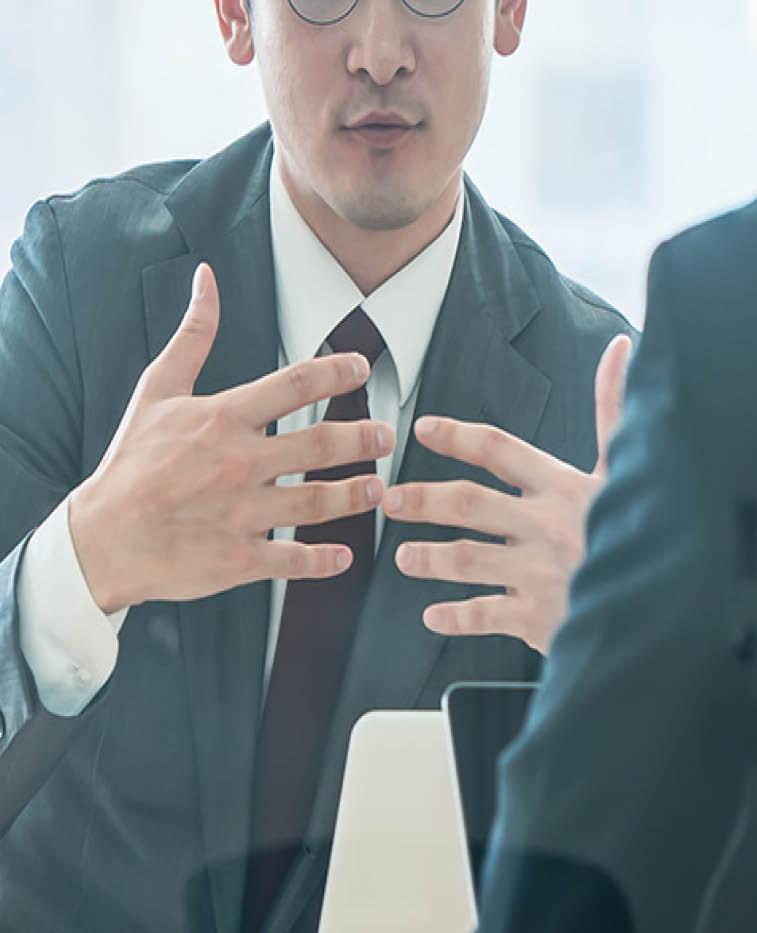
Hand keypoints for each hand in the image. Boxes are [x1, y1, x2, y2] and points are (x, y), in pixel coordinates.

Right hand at [69, 264, 394, 613]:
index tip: (362, 368)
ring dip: (355, 495)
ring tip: (377, 489)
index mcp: (222, 419)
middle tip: (387, 435)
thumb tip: (207, 280)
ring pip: (316, 502)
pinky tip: (345, 556)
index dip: (336, 372)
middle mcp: (238, 463)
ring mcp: (241, 513)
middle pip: (319, 444)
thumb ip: (193, 336)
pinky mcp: (239, 558)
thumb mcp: (156, 390)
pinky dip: (324, 561)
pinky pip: (293, 560)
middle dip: (363, 437)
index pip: (293, 385)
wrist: (102, 537)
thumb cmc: (131, 464)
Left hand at [385, 333, 632, 654]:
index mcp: (564, 485)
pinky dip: (454, 618)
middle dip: (423, 499)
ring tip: (404, 557)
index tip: (424, 428)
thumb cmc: (647, 533)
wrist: (670, 607)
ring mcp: (541, 573)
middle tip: (390, 499)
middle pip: (469, 502)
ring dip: (429, 558)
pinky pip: (484, 615)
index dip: (457, 435)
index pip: (500, 449)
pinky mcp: (540, 618)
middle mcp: (547, 525)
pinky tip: (432, 617)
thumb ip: (613, 412)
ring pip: (467, 558)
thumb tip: (621, 350)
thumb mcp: (628, 472)